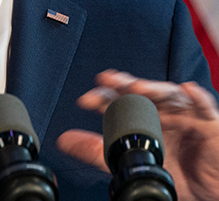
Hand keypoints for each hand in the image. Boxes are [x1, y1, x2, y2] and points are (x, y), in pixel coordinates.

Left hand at [56, 69, 218, 200]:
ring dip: (155, 87)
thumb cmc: (176, 173)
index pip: (121, 100)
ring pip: (171, 95)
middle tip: (106, 79)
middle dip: (124, 83)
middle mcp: (165, 112)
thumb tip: (64, 140)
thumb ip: (97, 150)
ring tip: (138, 86)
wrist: (209, 193)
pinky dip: (197, 97)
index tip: (85, 100)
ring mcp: (188, 116)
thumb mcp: (131, 162)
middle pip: (143, 92)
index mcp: (145, 118)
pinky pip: (206, 108)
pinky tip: (187, 89)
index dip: (104, 96)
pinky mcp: (211, 125)